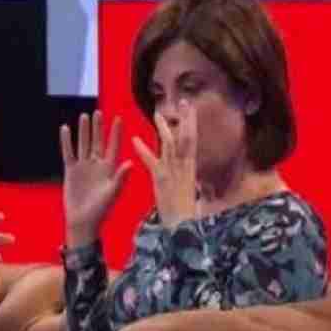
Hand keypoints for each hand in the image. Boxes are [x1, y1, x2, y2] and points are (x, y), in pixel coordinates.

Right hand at [61, 111, 131, 246]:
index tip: (118, 118)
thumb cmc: (100, 210)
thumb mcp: (113, 193)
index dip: (115, 133)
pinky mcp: (71, 171)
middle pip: (97, 141)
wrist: (83, 221)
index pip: (113, 146)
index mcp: (110, 168)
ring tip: (84, 116)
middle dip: (98, 127)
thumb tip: (130, 163)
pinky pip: (68, 153)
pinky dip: (66, 141)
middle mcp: (97, 164)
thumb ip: (120, 177)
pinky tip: (65, 129)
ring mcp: (83, 167)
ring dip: (84, 131)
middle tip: (98, 111)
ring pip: (83, 144)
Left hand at [131, 100, 197, 228]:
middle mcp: (184, 167)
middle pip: (185, 138)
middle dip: (185, 119)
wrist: (183, 228)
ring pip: (170, 145)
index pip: (193, 142)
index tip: (191, 110)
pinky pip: (151, 162)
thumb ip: (190, 182)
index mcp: (191, 169)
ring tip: (157, 113)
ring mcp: (173, 172)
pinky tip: (134, 140)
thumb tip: (197, 179)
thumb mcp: (191, 194)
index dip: (192, 125)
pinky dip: (143, 150)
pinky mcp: (160, 179)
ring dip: (164, 128)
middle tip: (183, 102)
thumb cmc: (186, 215)